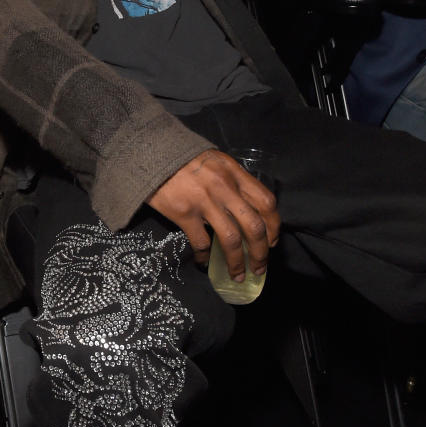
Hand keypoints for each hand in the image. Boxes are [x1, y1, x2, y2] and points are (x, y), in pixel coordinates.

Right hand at [147, 149, 279, 281]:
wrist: (151, 151)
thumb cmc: (183, 157)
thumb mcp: (215, 161)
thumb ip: (231, 181)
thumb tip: (244, 207)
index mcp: (235, 174)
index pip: (266, 202)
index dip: (274, 226)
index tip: (272, 241)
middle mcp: (225, 188)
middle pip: (254, 226)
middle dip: (261, 252)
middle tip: (259, 267)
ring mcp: (205, 202)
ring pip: (231, 240)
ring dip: (237, 262)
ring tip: (237, 275)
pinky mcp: (184, 213)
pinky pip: (201, 242)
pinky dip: (205, 256)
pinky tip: (205, 263)